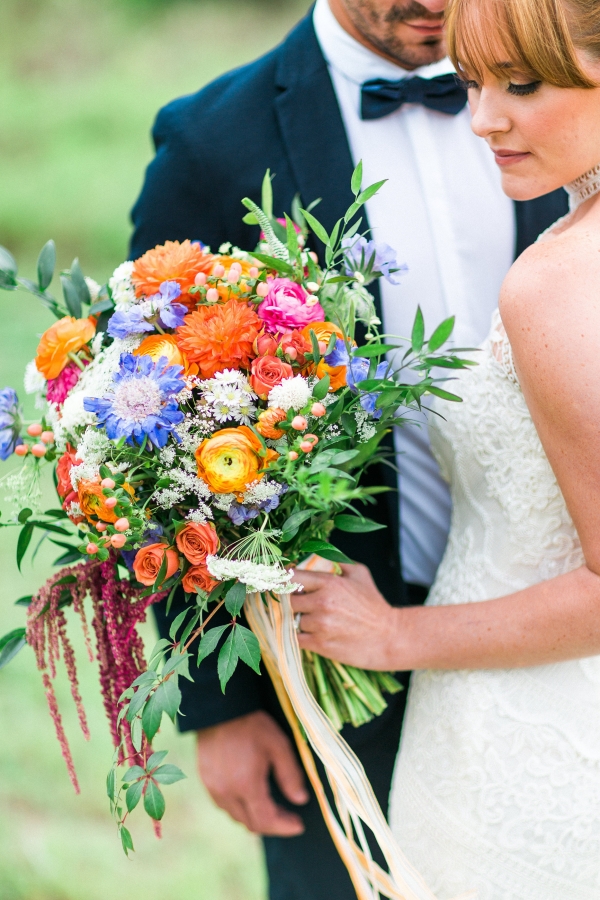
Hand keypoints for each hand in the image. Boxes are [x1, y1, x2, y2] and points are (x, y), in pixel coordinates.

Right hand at [196, 710, 308, 835]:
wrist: (220, 708)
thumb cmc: (252, 724)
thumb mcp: (278, 745)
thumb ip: (290, 775)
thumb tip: (300, 800)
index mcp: (246, 785)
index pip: (266, 820)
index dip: (284, 826)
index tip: (299, 825)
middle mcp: (226, 792)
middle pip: (250, 823)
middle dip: (272, 824)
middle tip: (289, 815)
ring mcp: (212, 787)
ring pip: (236, 816)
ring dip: (254, 816)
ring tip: (271, 806)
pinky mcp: (205, 780)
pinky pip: (224, 804)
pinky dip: (240, 807)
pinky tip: (250, 795)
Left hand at [292, 563, 398, 669]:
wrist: (388, 637)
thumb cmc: (373, 605)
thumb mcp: (360, 574)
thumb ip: (338, 560)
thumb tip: (320, 550)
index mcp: (330, 583)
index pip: (292, 577)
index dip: (284, 580)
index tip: (282, 583)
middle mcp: (322, 602)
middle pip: (288, 600)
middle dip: (295, 602)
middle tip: (307, 605)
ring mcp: (320, 624)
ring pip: (293, 620)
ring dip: (301, 621)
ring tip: (319, 621)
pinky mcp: (320, 644)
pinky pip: (296, 638)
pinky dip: (301, 636)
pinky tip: (314, 633)